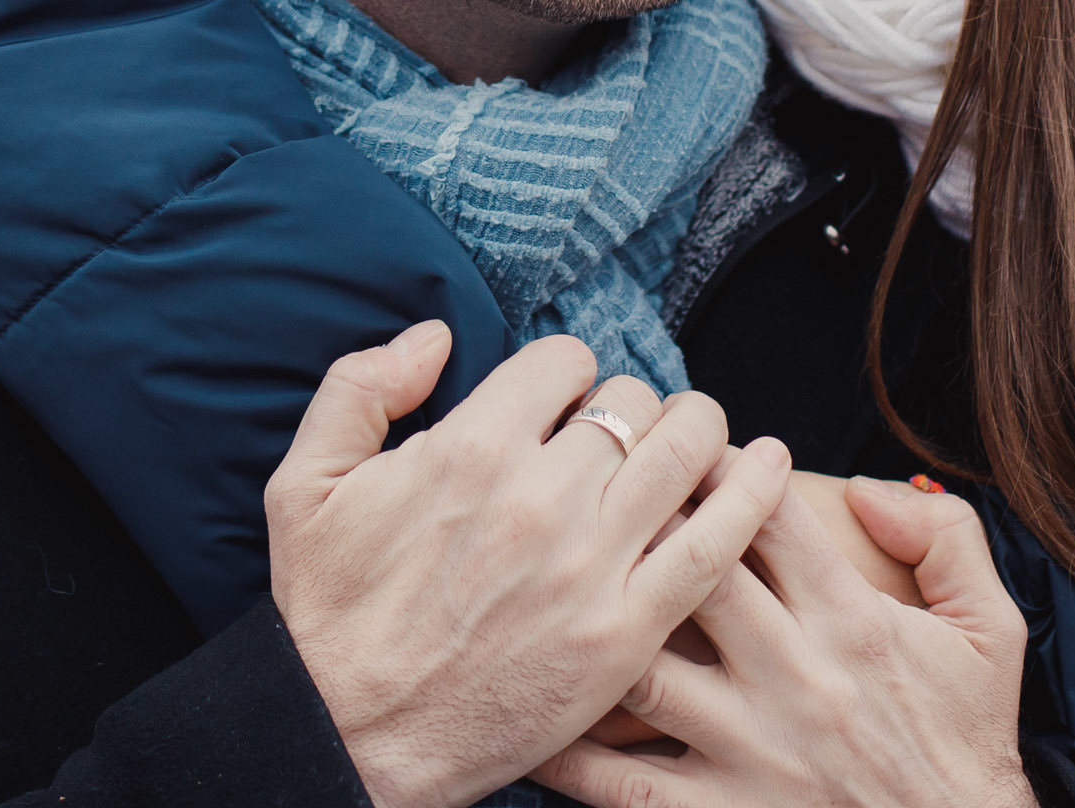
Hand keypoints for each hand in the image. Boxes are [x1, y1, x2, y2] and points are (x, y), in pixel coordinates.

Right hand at [265, 321, 791, 807]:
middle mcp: (541, 499)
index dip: (565, 372)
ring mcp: (591, 569)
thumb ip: (360, 385)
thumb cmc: (329, 612)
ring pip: (685, 450)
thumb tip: (437, 334)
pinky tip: (769, 461)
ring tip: (687, 436)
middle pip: (632, 400)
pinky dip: (752, 493)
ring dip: (694, 428)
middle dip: (627, 403)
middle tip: (616, 433)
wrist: (346, 741)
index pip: (565, 359)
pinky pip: (715, 544)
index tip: (558, 403)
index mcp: (471, 451)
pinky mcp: (626, 635)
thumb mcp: (305, 483)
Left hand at [536, 473, 1035, 807]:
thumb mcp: (991, 632)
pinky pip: (627, 784)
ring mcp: (751, 753)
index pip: (768, 516)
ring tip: (544, 577)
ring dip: (593, 620)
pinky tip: (535, 712)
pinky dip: (574, 753)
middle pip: (694, 572)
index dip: (716, 464)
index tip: (677, 438)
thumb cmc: (966, 743)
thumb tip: (869, 488)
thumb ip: (947, 539)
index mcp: (851, 621)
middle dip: (640, 519)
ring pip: (647, 668)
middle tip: (591, 481)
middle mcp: (794, 677)